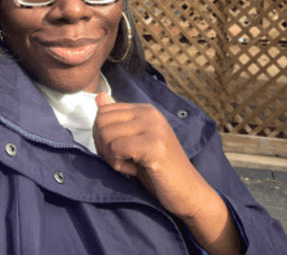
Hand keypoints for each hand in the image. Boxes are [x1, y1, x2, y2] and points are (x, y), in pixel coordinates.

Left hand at [93, 93, 241, 254]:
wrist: (188, 191)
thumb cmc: (159, 168)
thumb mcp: (135, 140)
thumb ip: (118, 119)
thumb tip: (99, 96)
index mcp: (145, 109)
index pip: (103, 111)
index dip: (101, 135)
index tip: (116, 151)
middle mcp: (149, 113)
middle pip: (102, 121)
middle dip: (103, 146)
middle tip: (120, 160)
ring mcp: (153, 128)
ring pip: (107, 135)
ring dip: (111, 156)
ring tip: (129, 165)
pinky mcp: (154, 146)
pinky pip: (117, 149)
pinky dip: (119, 164)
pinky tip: (134, 170)